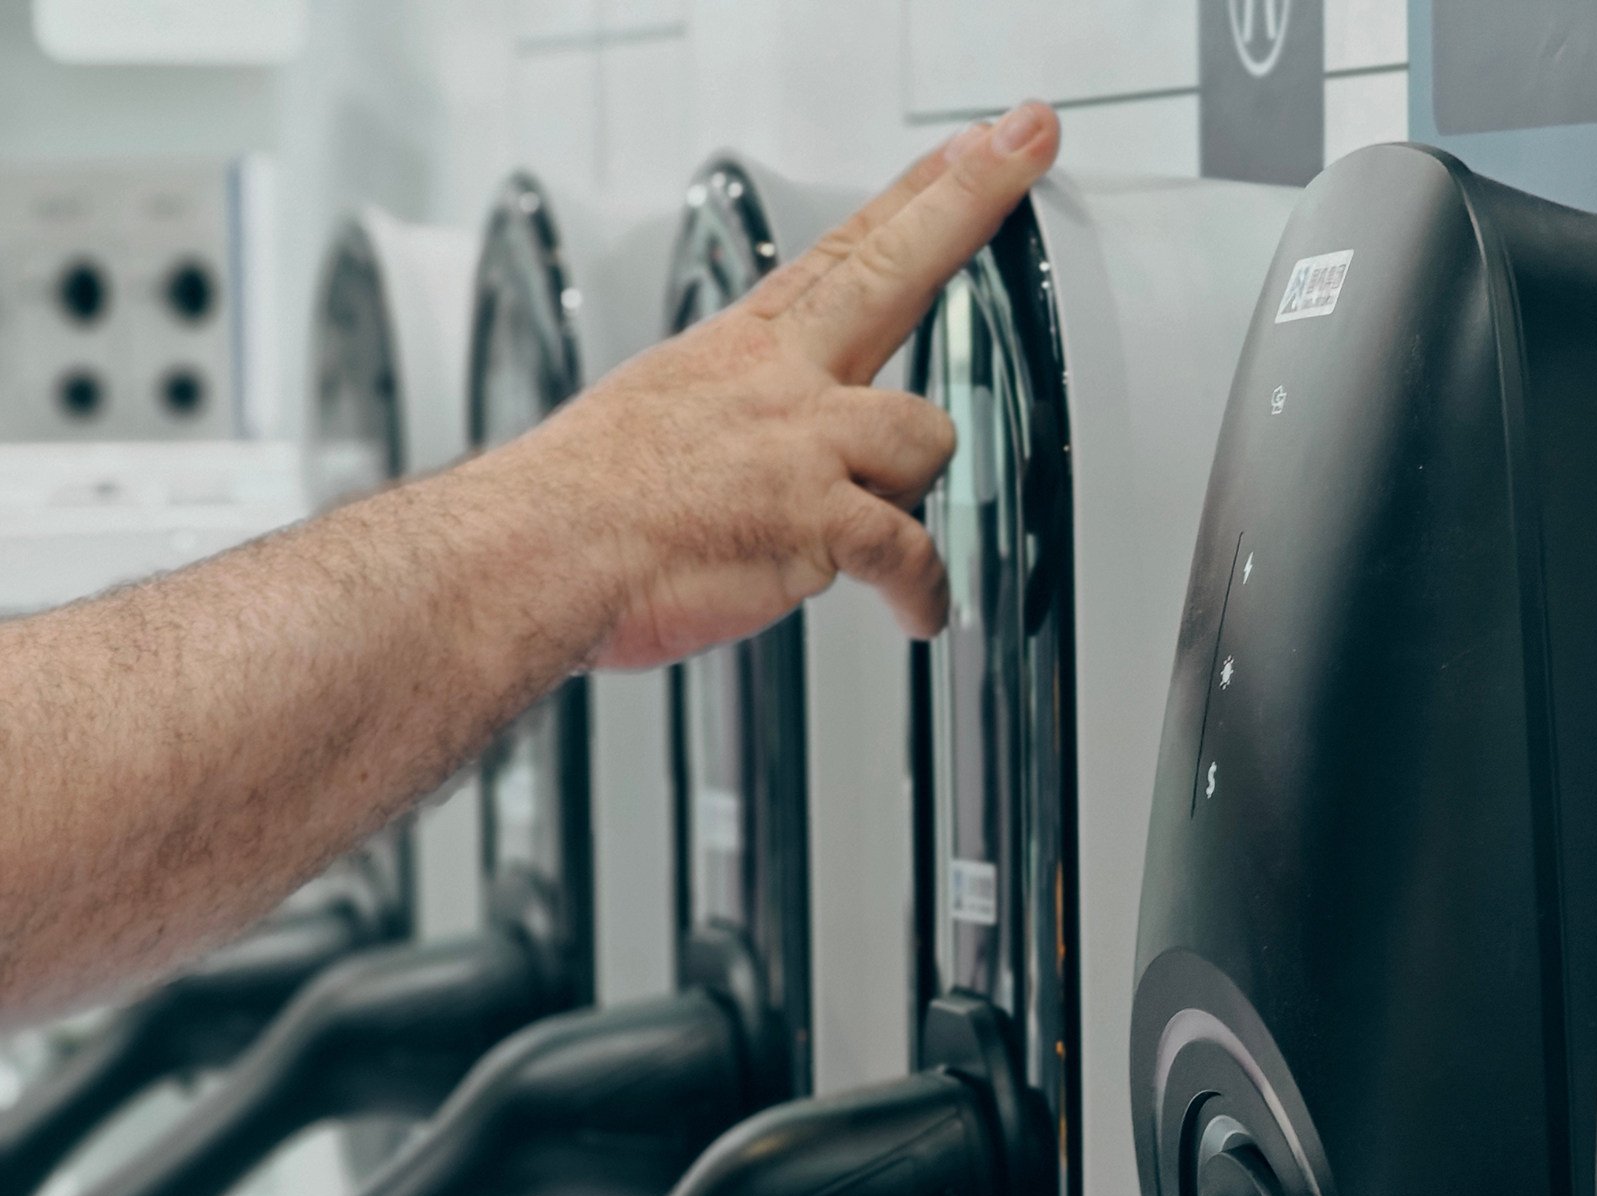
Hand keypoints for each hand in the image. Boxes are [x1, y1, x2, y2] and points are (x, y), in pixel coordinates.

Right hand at [505, 101, 1060, 669]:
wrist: (533, 552)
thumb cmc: (579, 509)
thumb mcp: (661, 421)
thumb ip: (740, 423)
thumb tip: (768, 453)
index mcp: (743, 350)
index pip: (847, 252)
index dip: (919, 194)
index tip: (973, 147)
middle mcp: (779, 380)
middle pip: (896, 269)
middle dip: (969, 199)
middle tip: (1024, 142)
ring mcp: (801, 443)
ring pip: (925, 438)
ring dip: (910, 490)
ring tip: (859, 532)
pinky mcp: (815, 517)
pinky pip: (909, 552)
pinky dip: (920, 593)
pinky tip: (919, 613)